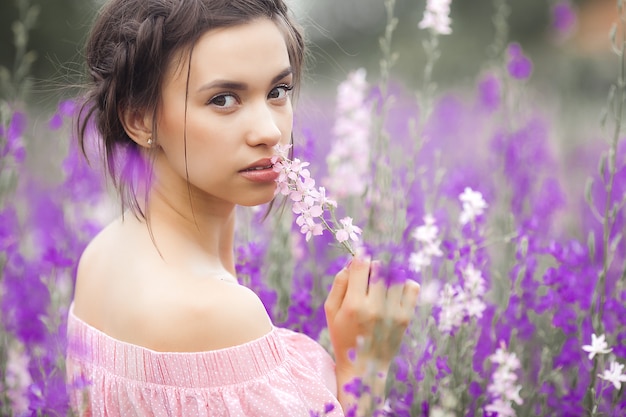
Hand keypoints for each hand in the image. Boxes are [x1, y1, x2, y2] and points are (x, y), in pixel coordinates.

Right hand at [324, 256, 420, 373]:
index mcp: (354, 305)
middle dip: (372, 267)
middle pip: (380, 267)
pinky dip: (404, 284)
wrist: (364, 367)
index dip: (359, 257)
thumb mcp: (331, 310)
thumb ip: (339, 283)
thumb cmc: (343, 336)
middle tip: (367, 279)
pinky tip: (393, 294)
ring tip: (380, 287)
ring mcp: (394, 313)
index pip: (361, 264)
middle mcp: (376, 307)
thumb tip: (353, 261)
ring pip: (396, 275)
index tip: (359, 260)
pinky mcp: (406, 318)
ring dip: (387, 275)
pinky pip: (412, 287)